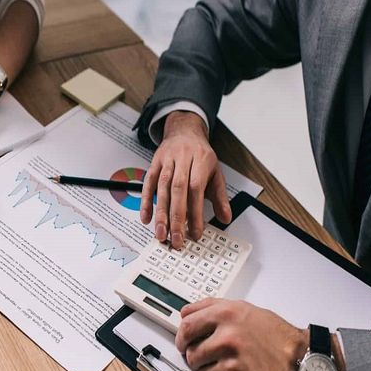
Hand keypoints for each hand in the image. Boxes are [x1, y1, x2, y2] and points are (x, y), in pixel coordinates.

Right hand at [141, 111, 231, 249]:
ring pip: (161, 189)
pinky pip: (147, 184)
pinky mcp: (153, 164)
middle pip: (178, 191)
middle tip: (176, 239)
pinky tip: (146, 218)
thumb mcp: (215, 173)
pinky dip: (145, 202)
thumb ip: (219, 197)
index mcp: (201, 160)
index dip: (196, 212)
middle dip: (177, 217)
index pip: (197, 189)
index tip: (196, 233)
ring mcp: (166, 161)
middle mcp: (183, 159)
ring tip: (161, 234)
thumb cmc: (200, 156)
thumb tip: (226, 218)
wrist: (184, 131)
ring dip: (160, 213)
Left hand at [175, 299, 307, 370]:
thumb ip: (213, 308)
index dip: (181, 336)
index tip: (183, 342)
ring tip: (234, 368)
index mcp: (227, 316)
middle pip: (190, 353)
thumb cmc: (278, 340)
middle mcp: (227, 338)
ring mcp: (231, 364)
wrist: (306, 364)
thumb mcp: (247, 311)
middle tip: (213, 359)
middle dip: (198, 358)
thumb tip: (186, 312)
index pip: (186, 326)